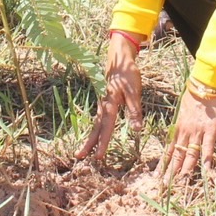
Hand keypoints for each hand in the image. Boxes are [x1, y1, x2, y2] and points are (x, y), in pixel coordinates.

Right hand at [75, 32, 144, 162]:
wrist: (118, 58)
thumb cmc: (127, 74)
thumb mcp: (134, 91)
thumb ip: (134, 110)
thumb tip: (137, 129)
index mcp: (110, 104)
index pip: (106, 127)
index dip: (103, 142)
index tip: (99, 157)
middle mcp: (103, 105)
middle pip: (95, 127)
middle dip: (88, 143)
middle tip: (79, 157)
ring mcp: (102, 103)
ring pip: (96, 123)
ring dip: (91, 137)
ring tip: (84, 151)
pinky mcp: (104, 101)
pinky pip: (98, 118)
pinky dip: (95, 129)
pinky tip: (95, 134)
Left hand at [160, 89, 215, 185]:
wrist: (204, 85)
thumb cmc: (194, 96)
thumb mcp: (182, 111)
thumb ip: (181, 124)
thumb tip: (179, 134)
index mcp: (178, 128)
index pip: (169, 149)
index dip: (164, 163)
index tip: (157, 175)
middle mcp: (185, 132)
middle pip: (177, 155)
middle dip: (171, 170)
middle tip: (165, 185)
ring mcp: (197, 132)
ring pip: (190, 153)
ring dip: (186, 168)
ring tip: (182, 182)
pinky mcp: (210, 129)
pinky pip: (207, 146)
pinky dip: (207, 158)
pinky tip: (206, 170)